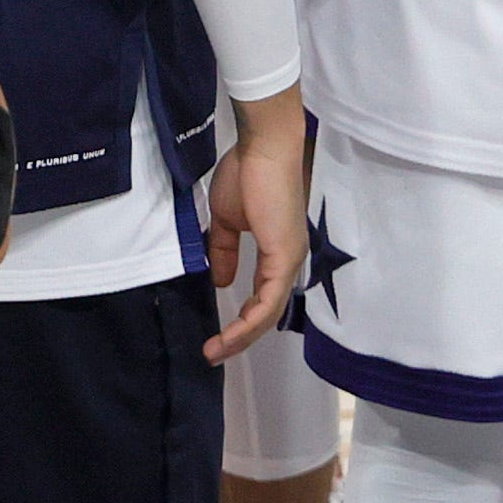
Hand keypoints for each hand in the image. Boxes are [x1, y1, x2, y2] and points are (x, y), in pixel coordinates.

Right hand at [204, 90, 307, 360]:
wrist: (263, 149)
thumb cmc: (246, 175)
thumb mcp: (227, 221)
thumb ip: (225, 251)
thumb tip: (221, 283)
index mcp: (278, 252)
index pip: (262, 298)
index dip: (241, 321)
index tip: (216, 336)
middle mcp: (289, 261)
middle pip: (267, 314)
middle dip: (239, 338)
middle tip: (213, 353)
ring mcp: (289, 260)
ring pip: (268, 314)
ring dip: (241, 337)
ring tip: (215, 351)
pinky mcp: (285, 257)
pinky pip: (268, 301)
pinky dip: (249, 323)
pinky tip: (230, 334)